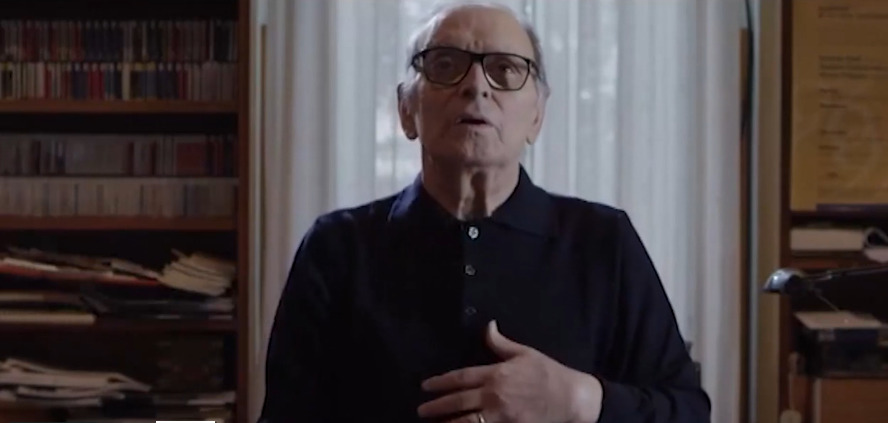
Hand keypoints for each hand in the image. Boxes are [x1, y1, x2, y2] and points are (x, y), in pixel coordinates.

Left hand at [417, 320, 602, 422]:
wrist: (571, 398)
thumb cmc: (549, 373)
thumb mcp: (524, 353)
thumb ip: (500, 343)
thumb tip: (488, 325)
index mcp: (497, 374)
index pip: (461, 378)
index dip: (441, 382)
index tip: (426, 386)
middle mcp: (495, 394)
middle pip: (459, 401)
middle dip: (437, 406)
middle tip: (421, 410)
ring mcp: (501, 415)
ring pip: (466, 421)